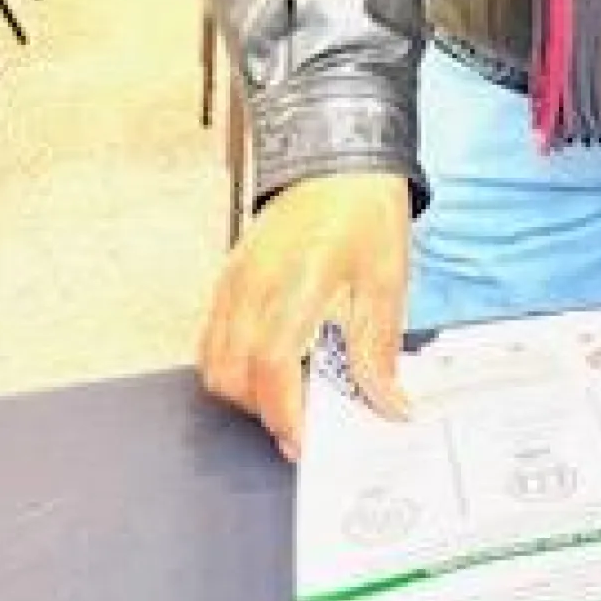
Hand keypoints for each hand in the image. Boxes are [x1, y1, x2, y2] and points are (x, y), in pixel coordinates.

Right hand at [199, 171, 412, 461]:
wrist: (340, 161)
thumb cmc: (364, 210)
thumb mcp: (387, 280)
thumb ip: (378, 350)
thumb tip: (387, 403)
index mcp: (298, 280)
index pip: (271, 365)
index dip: (285, 414)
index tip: (307, 440)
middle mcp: (254, 282)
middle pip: (231, 374)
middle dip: (265, 410)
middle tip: (305, 421)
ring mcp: (233, 280)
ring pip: (213, 363)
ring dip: (246, 391)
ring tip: (290, 392)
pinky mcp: (227, 278)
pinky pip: (213, 339)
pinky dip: (234, 364)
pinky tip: (272, 362)